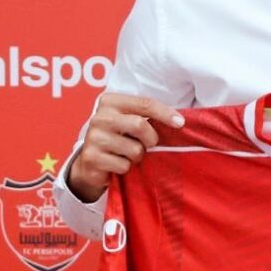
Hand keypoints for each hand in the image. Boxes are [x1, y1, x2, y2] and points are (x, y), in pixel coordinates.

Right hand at [68, 92, 184, 201]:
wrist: (90, 162)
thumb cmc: (118, 138)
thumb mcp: (129, 121)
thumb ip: (146, 116)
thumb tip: (178, 121)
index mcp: (110, 101)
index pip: (144, 103)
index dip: (165, 113)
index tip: (180, 123)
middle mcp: (99, 117)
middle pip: (140, 125)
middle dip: (151, 139)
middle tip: (149, 144)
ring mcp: (93, 138)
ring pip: (134, 149)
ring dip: (137, 156)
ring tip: (127, 154)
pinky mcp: (91, 158)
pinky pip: (123, 166)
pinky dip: (126, 168)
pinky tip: (116, 164)